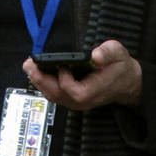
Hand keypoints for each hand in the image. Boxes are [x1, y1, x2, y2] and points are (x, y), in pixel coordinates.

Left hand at [23, 40, 142, 110]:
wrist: (126, 82)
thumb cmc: (120, 67)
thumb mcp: (119, 54)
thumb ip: (108, 53)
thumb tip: (95, 56)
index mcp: (95, 90)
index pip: (75, 92)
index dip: (65, 79)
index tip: (62, 65)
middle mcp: (84, 100)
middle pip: (58, 95)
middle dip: (42, 80)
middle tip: (30, 65)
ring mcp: (77, 102)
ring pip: (53, 96)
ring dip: (39, 82)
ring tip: (29, 66)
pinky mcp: (71, 99)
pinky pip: (54, 94)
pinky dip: (43, 84)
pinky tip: (36, 72)